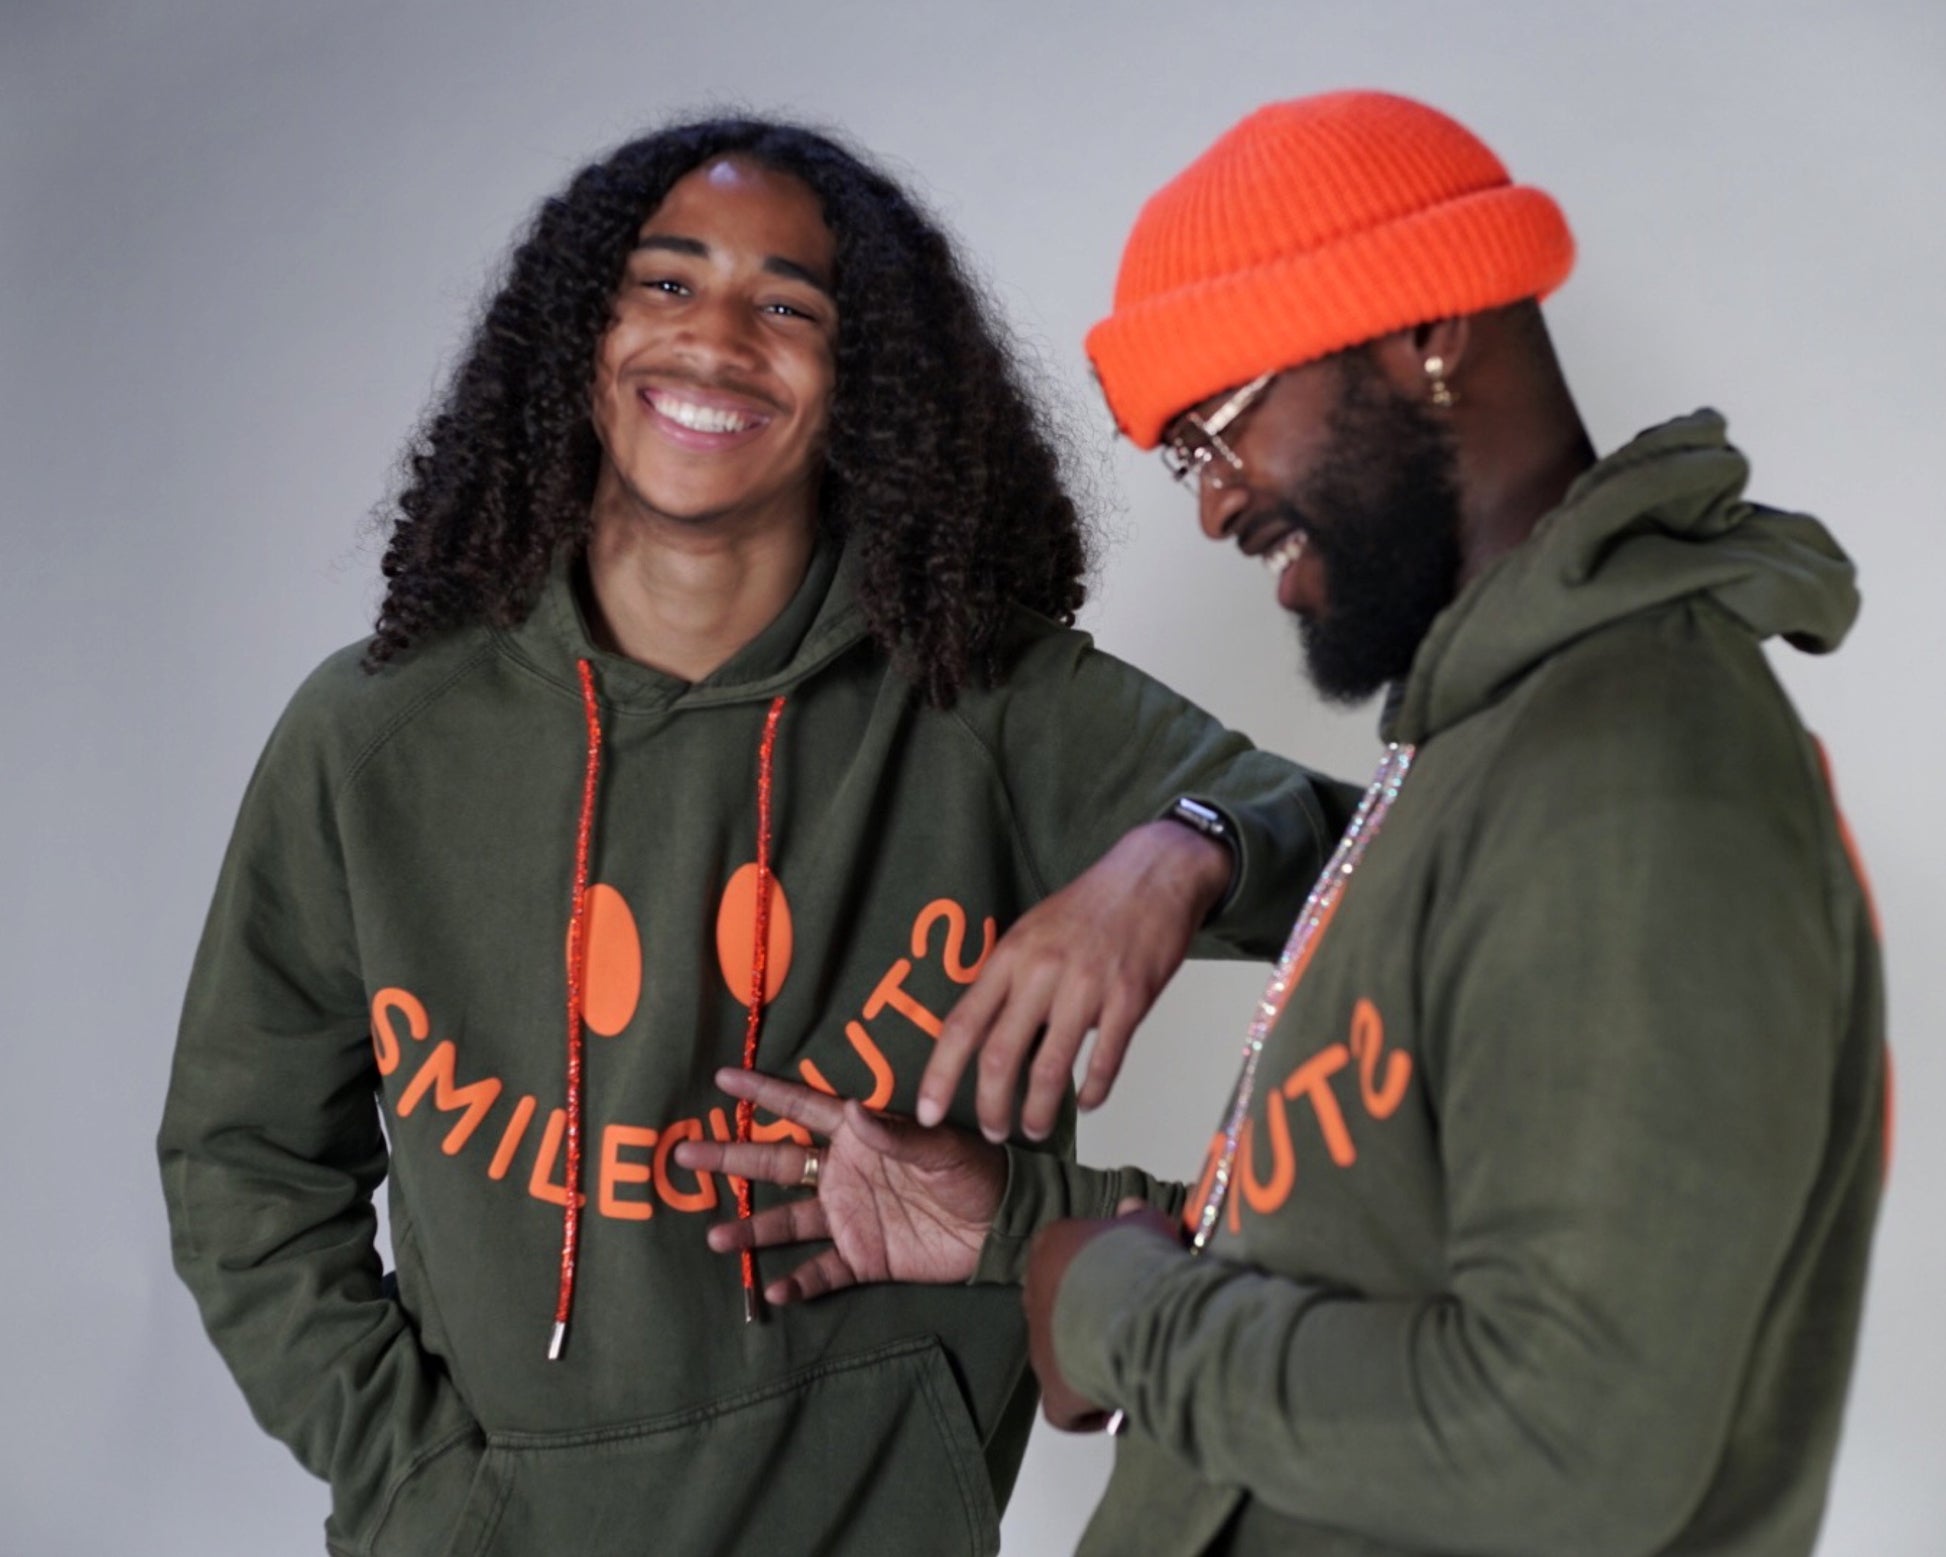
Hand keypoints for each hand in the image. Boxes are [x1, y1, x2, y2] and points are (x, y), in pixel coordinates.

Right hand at [673, 1068, 1006, 1304]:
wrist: (1002, 1227)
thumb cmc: (976, 1171)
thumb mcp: (940, 1146)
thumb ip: (895, 1133)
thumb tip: (853, 1110)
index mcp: (858, 1137)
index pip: (802, 1109)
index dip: (763, 1093)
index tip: (721, 1079)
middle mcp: (843, 1175)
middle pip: (776, 1165)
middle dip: (731, 1159)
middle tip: (684, 1156)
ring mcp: (849, 1218)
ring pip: (788, 1223)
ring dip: (752, 1230)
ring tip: (714, 1235)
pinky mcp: (864, 1258)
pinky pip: (823, 1271)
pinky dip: (799, 1282)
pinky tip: (774, 1291)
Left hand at [917, 820, 1230, 1142]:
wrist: (1152, 875)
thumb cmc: (1086, 907)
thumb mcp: (1031, 931)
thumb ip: (1008, 981)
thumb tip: (985, 1034)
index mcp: (1010, 956)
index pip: (963, 1024)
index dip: (940, 1074)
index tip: (928, 1111)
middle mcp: (1042, 973)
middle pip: (1001, 1056)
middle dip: (991, 1106)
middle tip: (991, 1132)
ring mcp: (1087, 987)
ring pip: (1052, 1067)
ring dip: (1040, 1110)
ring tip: (1035, 1129)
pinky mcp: (1130, 999)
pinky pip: (1106, 1060)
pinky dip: (1094, 1090)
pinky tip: (1088, 1102)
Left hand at [1024, 1199, 1181, 1430]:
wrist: (1133, 1302)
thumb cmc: (1138, 1259)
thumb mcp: (1144, 1224)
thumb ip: (1134, 1217)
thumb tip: (1131, 1208)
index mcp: (1050, 1247)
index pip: (1064, 1262)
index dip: (1097, 1276)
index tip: (1126, 1286)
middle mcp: (1033, 1294)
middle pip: (1059, 1309)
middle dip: (1089, 1318)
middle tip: (1129, 1324)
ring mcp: (1039, 1346)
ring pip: (1060, 1357)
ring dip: (1089, 1361)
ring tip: (1131, 1362)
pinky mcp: (1052, 1391)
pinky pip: (1065, 1409)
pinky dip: (1086, 1410)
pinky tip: (1115, 1404)